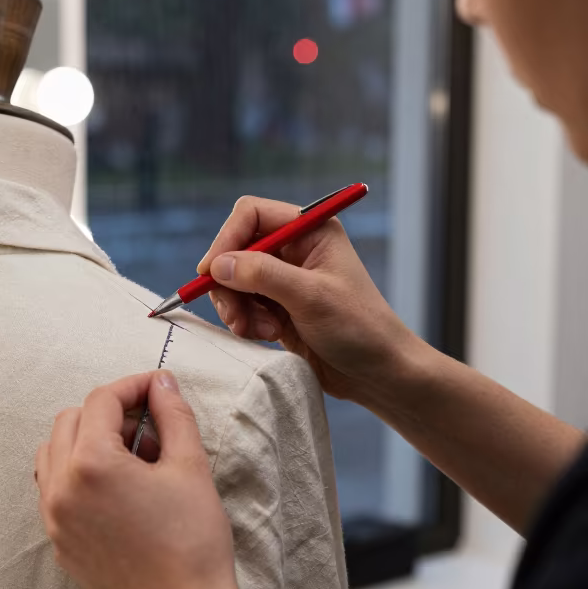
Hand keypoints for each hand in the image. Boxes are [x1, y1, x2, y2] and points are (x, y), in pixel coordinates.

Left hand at [36, 371, 244, 588]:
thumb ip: (173, 415)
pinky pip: (55, 491)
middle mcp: (60, 487)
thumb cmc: (193, 540)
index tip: (158, 388)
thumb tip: (162, 382)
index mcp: (91, 463)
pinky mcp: (59, 544)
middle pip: (70, 420)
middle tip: (149, 428)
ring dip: (86, 441)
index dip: (132, 387)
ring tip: (132, 459)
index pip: (101, 401)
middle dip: (108, 414)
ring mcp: (54, 519)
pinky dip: (78, 476)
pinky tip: (118, 491)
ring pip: (53, 454)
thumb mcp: (190, 467)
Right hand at [198, 196, 419, 405]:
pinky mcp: (277, 307)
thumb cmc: (359, 328)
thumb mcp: (310, 297)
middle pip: (236, 250)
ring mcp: (284, 279)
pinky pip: (243, 306)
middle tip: (236, 315)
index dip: (227, 239)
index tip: (210, 272)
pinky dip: (245, 322)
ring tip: (260, 331)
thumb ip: (262, 275)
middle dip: (230, 283)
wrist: (377, 372)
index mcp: (310, 230)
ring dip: (237, 307)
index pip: (251, 215)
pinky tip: (268, 336)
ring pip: (234, 281)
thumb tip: (217, 265)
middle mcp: (295, 249)